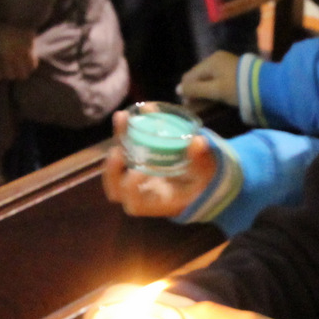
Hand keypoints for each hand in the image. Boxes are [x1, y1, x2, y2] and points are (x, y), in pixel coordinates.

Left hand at [0, 23, 39, 82]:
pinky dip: (31, 64)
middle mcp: (4, 58)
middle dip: (11, 73)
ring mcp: (17, 55)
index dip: (0, 73)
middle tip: (13, 67)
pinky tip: (30, 59)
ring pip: (22, 74)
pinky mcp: (29, 50)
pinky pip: (31, 65)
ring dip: (22, 71)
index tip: (2, 68)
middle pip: (10, 77)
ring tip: (23, 65)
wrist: (11, 11)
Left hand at [102, 112, 218, 217]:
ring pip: (116, 165)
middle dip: (112, 170)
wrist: (202, 176)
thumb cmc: (204, 180)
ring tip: (122, 118)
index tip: (138, 171)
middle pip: (116, 189)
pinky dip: (124, 132)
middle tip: (118, 150)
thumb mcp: (206, 172)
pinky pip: (124, 148)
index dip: (131, 190)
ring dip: (117, 141)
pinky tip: (130, 114)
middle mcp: (143, 192)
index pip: (135, 205)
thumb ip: (202, 159)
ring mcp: (137, 176)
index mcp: (158, 202)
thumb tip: (198, 141)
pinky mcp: (137, 159)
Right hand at [177, 52, 240, 106]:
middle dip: (195, 93)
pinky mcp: (233, 72)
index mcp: (210, 61)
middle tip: (193, 108)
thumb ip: (195, 90)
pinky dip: (213, 91)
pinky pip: (217, 81)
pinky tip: (212, 100)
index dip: (186, 91)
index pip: (190, 76)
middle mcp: (216, 60)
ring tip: (202, 107)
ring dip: (204, 93)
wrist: (266, 85)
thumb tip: (177, 89)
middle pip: (198, 78)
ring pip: (208, 81)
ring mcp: (225, 65)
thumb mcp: (215, 90)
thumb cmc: (237, 87)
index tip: (187, 106)